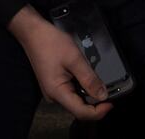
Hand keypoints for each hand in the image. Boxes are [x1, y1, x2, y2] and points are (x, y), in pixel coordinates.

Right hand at [8, 6, 110, 121]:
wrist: (32, 31)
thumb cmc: (51, 42)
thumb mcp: (74, 59)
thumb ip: (89, 79)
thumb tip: (103, 96)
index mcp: (57, 92)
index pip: (81, 112)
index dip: (99, 111)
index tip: (112, 103)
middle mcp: (54, 96)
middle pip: (78, 109)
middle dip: (95, 104)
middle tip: (110, 92)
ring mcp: (53, 90)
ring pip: (75, 101)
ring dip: (89, 95)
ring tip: (100, 83)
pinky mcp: (54, 84)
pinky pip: (71, 92)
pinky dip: (82, 88)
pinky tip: (87, 78)